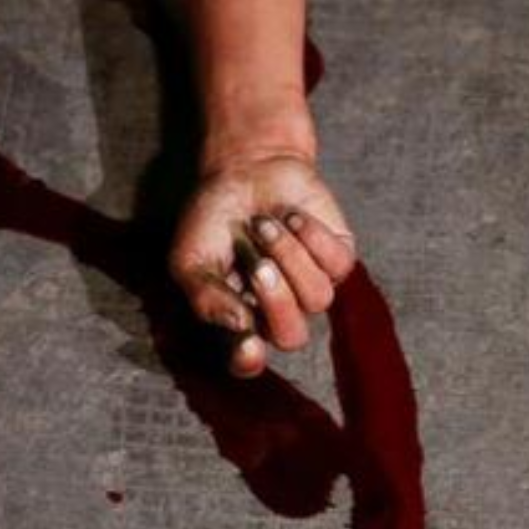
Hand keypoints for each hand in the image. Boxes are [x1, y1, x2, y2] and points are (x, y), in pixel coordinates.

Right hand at [169, 152, 356, 376]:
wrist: (243, 167)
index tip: (247, 343)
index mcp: (241, 318)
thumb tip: (238, 327)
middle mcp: (280, 310)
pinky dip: (313, 236)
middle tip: (257, 263)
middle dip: (276, 299)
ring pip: (318, 298)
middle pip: (291, 336)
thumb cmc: (213, 218)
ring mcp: (311, 286)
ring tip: (266, 225)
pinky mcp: (338, 258)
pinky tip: (292, 216)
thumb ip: (205, 297)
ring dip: (289, 256)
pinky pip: (338, 266)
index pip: (248, 360)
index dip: (249, 359)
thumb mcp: (190, 259)